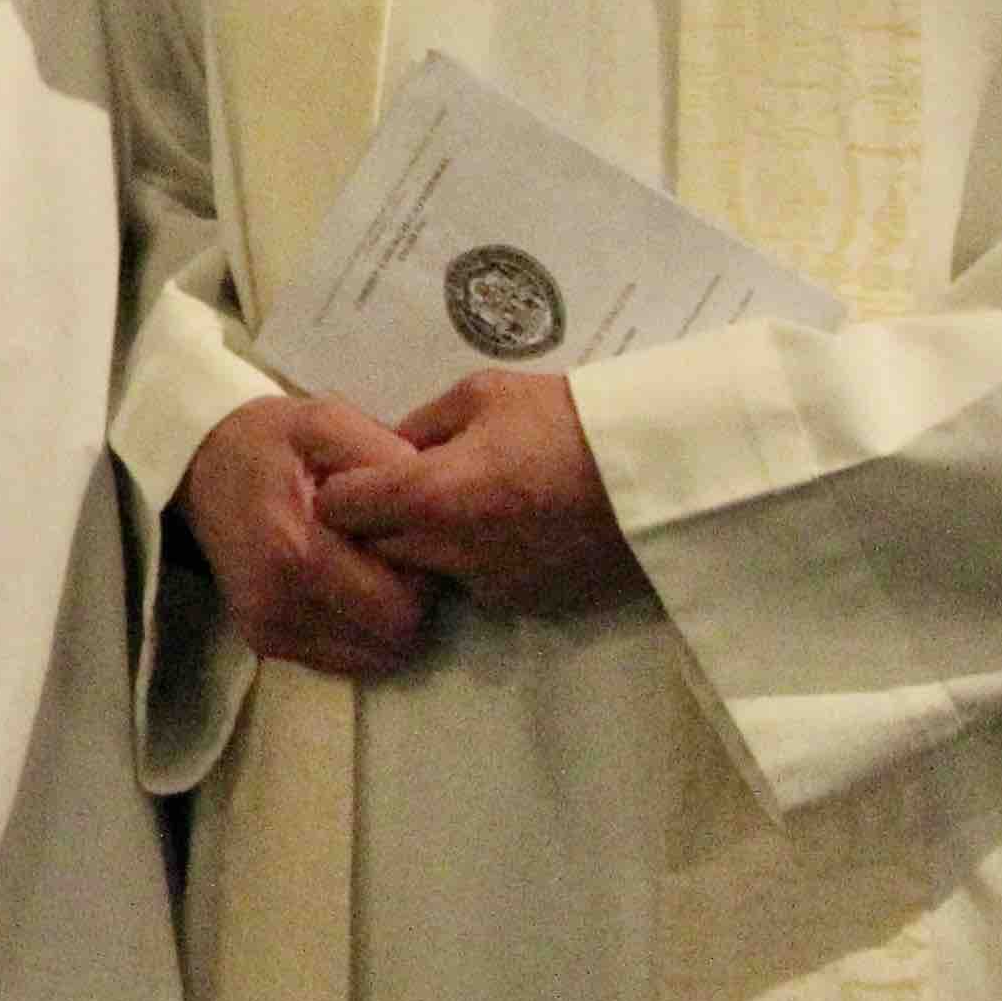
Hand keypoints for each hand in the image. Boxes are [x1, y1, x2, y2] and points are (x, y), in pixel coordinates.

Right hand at [182, 393, 439, 678]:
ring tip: (367, 568)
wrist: (202, 463)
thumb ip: (383, 458)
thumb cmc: (275, 441)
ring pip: (371, 656)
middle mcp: (277, 603)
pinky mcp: (264, 640)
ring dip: (381, 618)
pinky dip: (355, 630)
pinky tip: (344, 587)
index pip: (399, 606)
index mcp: (296, 551)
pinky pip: (341, 660)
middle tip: (393, 555)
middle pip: (391, 637)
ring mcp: (267, 629)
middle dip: (407, 599)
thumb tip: (432, 505)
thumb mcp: (330, 423)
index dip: (421, 574)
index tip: (406, 537)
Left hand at [314, 369, 650, 617]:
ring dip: (428, 545)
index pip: (339, 508)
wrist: (662, 475)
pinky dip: (476, 562)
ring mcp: (487, 587)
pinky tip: (511, 527)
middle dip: (379, 521)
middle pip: (374, 547)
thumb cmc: (569, 421)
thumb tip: (387, 447)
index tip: (360, 471)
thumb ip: (422, 424)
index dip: (341, 488)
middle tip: (408, 487)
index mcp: (426, 495)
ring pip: (424, 571)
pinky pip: (475, 585)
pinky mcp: (527, 605)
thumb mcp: (484, 395)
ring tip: (467, 504)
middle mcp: (446, 553)